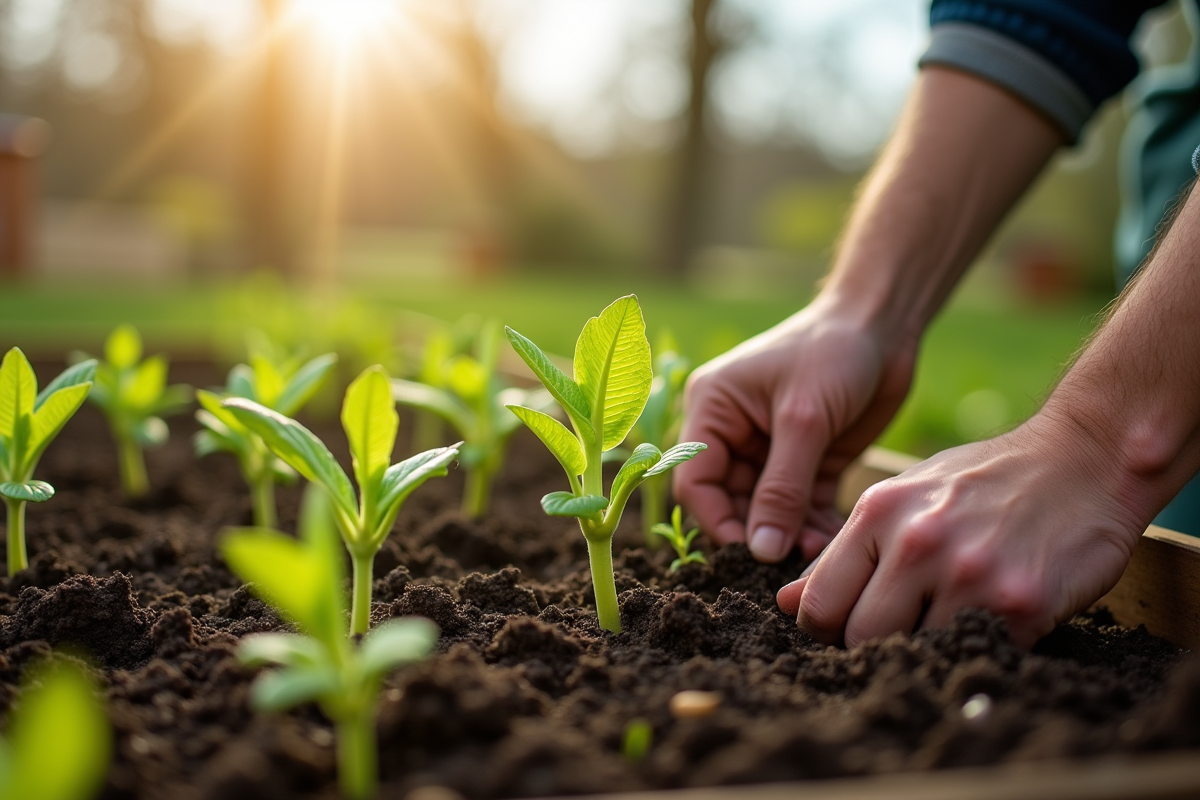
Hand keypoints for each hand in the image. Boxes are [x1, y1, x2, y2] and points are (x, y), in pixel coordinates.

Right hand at [673, 296, 916, 562]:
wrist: (886, 325)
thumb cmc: (833, 352)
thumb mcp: (803, 420)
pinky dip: (813, 526)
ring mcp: (772, 449)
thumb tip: (760, 551)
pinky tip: (830, 542)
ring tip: (816, 553)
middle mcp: (734, 432)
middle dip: (758, 532)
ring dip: (788, 535)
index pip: (696, 480)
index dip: (717, 520)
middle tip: (787, 560)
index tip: (748, 552)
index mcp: (713, 410)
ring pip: (768, 510)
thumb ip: (781, 489)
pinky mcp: (809, 461)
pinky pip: (802, 506)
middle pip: (731, 502)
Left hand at [776, 414, 1146, 647]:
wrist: (1084, 460)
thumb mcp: (904, 497)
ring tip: (949, 614)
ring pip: (913, 652)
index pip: (820, 603)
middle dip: (872, 643)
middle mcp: (916, 543)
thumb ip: (846, 551)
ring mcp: (968, 575)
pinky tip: (992, 614)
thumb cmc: (983, 481)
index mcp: (878, 512)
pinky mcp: (1019, 604)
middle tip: (901, 627)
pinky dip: (977, 644)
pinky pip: (975, 651)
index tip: (846, 627)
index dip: (826, 628)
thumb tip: (789, 602)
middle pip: (860, 637)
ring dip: (926, 645)